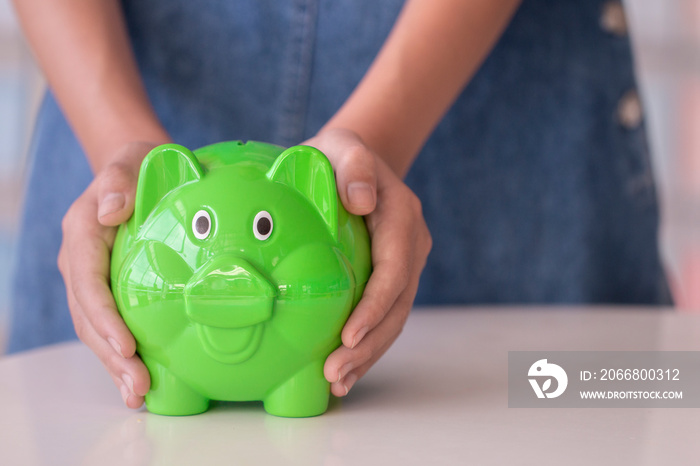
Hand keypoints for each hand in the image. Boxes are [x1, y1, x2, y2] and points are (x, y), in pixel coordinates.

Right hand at [57, 141, 160, 407]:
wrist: (142, 170)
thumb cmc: (142, 164)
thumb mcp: (133, 159)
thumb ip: (120, 180)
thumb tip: (110, 210)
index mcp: (83, 233)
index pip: (88, 282)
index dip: (104, 318)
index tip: (126, 346)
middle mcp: (82, 261)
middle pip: (90, 316)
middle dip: (111, 355)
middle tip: (137, 386)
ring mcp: (94, 278)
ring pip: (97, 329)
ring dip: (116, 364)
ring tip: (138, 394)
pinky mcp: (111, 289)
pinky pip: (112, 325)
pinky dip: (123, 354)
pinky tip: (142, 380)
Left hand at [304, 128, 431, 396]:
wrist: (353, 163)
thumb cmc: (340, 156)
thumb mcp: (343, 148)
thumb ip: (353, 168)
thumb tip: (360, 200)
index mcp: (401, 217)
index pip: (394, 270)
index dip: (375, 306)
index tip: (349, 336)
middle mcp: (411, 245)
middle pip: (397, 304)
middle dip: (369, 344)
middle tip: (335, 373)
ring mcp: (405, 263)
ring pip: (394, 317)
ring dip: (368, 353)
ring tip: (337, 381)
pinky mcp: (391, 276)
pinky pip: (384, 315)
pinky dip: (368, 344)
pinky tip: (346, 369)